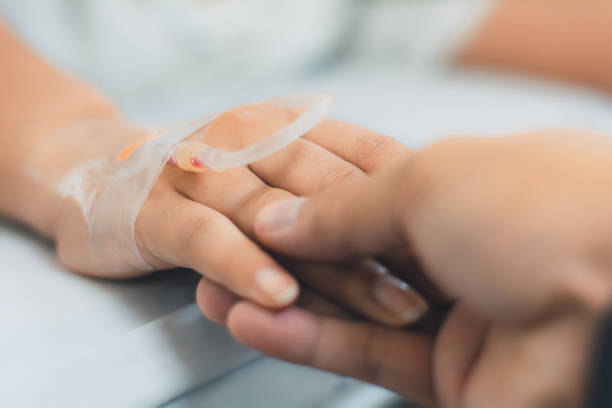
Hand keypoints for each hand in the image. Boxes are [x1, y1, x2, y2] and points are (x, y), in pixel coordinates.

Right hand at [52, 109, 427, 323]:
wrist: (88, 174)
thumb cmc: (198, 179)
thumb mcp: (274, 169)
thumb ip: (336, 191)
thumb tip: (402, 232)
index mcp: (286, 124)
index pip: (365, 155)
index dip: (410, 199)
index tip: (449, 237)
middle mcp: (249, 139)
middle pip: (333, 193)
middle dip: (391, 243)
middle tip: (449, 289)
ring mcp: (199, 174)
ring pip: (283, 223)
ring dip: (342, 271)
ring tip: (394, 309)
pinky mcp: (152, 215)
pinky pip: (205, 243)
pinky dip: (243, 268)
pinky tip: (278, 297)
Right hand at [204, 130, 611, 406]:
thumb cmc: (534, 208)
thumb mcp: (423, 181)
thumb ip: (347, 204)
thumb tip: (285, 216)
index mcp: (463, 196)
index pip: (365, 205)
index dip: (309, 212)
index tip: (258, 213)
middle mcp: (460, 259)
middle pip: (354, 263)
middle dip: (288, 262)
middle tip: (232, 256)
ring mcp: (456, 323)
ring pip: (350, 314)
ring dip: (284, 304)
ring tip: (224, 291)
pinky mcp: (449, 381)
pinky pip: (365, 356)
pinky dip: (307, 341)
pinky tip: (256, 320)